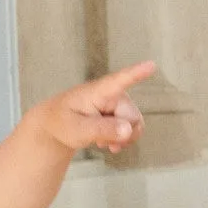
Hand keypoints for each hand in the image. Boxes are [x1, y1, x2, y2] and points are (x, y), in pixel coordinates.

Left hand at [35, 61, 154, 155]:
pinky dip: (122, 139)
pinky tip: (109, 143)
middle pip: (132, 117)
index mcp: (98, 91)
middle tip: (100, 140)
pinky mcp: (120, 112)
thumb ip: (101, 130)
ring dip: (121, 137)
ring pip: (134, 124)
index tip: (151, 64)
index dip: (136, 73)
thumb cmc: (62, 123)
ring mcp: (118, 104)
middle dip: (121, 133)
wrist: (56, 125)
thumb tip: (128, 130)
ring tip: (102, 141)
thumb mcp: (77, 130)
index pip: (119, 80)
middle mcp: (113, 94)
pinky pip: (132, 128)